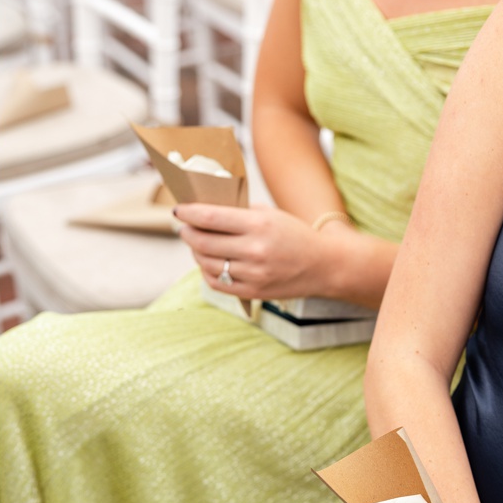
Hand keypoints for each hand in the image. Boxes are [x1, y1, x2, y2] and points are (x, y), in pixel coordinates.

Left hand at [174, 202, 347, 300]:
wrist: (323, 265)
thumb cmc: (294, 235)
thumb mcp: (271, 214)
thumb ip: (239, 213)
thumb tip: (204, 212)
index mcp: (258, 225)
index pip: (211, 217)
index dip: (189, 214)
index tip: (178, 211)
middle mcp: (254, 250)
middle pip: (203, 242)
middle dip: (187, 233)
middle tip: (184, 228)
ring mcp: (252, 274)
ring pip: (207, 264)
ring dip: (195, 252)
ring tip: (197, 244)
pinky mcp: (252, 292)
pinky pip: (216, 283)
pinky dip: (206, 271)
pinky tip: (208, 262)